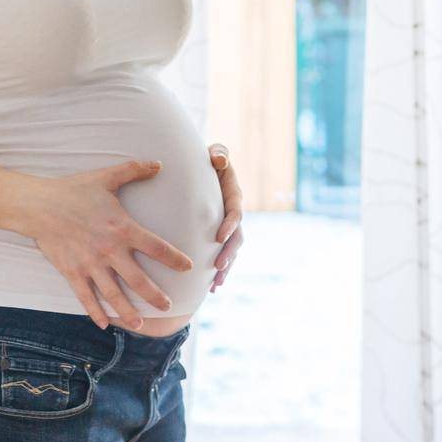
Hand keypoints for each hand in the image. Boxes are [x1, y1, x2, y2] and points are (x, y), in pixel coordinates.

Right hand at [19, 160, 194, 330]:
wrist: (39, 205)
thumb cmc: (74, 190)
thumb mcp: (106, 177)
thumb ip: (134, 170)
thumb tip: (159, 163)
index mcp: (122, 228)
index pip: (156, 247)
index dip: (175, 259)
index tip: (188, 267)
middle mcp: (109, 250)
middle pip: (138, 280)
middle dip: (155, 296)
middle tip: (169, 307)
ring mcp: (90, 264)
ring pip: (114, 295)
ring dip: (128, 312)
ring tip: (141, 325)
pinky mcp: (72, 272)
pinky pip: (86, 297)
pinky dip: (96, 312)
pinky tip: (105, 324)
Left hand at [208, 143, 243, 291]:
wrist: (204, 169)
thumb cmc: (208, 159)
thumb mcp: (215, 153)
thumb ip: (219, 154)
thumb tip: (219, 160)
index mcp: (233, 195)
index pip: (235, 212)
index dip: (229, 225)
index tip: (218, 238)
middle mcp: (234, 213)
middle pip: (237, 237)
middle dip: (228, 254)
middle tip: (217, 268)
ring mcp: (229, 226)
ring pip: (232, 250)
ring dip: (226, 268)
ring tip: (216, 284)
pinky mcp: (221, 235)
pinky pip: (224, 254)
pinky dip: (220, 271)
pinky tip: (212, 288)